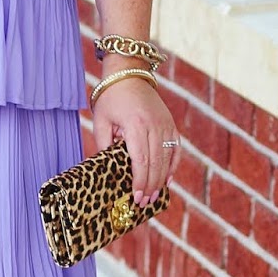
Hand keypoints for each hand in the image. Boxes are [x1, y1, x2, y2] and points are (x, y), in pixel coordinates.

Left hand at [91, 77, 179, 206]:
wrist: (129, 73)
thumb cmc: (111, 97)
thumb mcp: (101, 120)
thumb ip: (103, 144)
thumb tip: (106, 168)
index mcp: (135, 125)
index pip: (140, 160)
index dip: (139, 181)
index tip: (136, 197)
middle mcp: (154, 125)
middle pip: (155, 163)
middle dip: (150, 185)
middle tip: (144, 203)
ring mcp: (165, 125)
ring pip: (167, 158)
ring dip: (161, 179)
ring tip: (154, 196)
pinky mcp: (171, 124)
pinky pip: (175, 149)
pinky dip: (173, 165)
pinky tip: (168, 180)